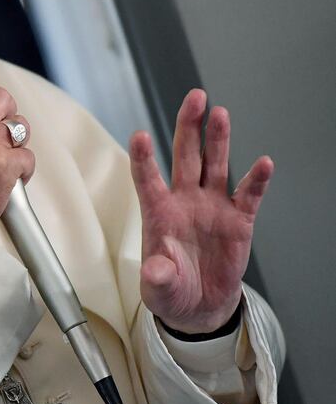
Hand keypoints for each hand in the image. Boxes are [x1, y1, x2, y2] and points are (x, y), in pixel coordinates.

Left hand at [129, 89, 273, 333]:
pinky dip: (256, 180)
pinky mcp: (238, 220)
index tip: (140, 136)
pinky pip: (248, 196)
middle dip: (189, 127)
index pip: (147, 179)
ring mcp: (212, 207)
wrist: (197, 305)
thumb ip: (158, 276)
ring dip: (218, 140)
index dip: (144, 158)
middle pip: (185, 156)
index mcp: (157, 212)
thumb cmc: (170, 289)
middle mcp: (184, 201)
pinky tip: (264, 163)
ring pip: (215, 165)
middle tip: (195, 98)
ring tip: (220, 114)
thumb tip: (156, 269)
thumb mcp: (158, 288)